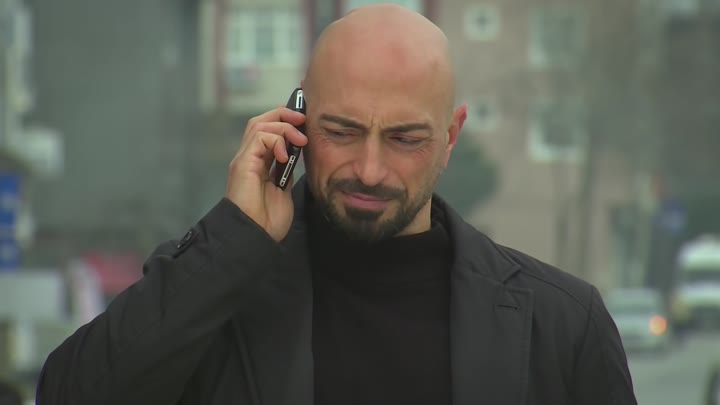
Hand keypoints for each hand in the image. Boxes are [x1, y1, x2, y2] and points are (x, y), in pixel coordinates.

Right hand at [225, 107, 306, 240]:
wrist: (256, 236)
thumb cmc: (268, 220)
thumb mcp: (284, 190)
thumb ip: (286, 172)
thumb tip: (296, 155)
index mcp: (259, 163)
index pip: (268, 131)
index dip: (285, 121)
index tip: (305, 123)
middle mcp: (249, 158)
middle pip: (261, 121)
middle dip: (283, 115)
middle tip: (303, 119)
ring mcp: (245, 160)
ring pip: (259, 124)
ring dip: (283, 126)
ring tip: (300, 139)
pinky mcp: (243, 164)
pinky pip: (258, 138)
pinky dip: (275, 140)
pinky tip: (285, 155)